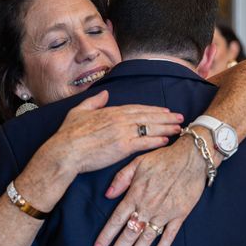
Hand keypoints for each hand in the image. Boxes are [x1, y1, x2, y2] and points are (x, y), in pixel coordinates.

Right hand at [48, 90, 183, 174]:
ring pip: (149, 128)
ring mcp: (122, 133)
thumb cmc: (68, 134)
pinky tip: (166, 140)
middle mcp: (119, 120)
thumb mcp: (79, 111)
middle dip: (166, 117)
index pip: (137, 108)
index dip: (152, 110)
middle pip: (148, 116)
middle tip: (180, 117)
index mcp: (110, 111)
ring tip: (179, 128)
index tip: (164, 110)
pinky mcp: (123, 147)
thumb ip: (94, 102)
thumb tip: (105, 94)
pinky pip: (144, 142)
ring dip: (166, 127)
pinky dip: (156, 140)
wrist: (65, 151)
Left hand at [93, 135, 206, 245]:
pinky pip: (169, 236)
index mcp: (136, 194)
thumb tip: (107, 195)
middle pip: (129, 234)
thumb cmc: (163, 157)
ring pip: (147, 238)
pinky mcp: (179, 215)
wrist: (192, 157)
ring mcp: (165, 212)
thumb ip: (121, 179)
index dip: (106, 235)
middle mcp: (148, 207)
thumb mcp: (137, 162)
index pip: (117, 220)